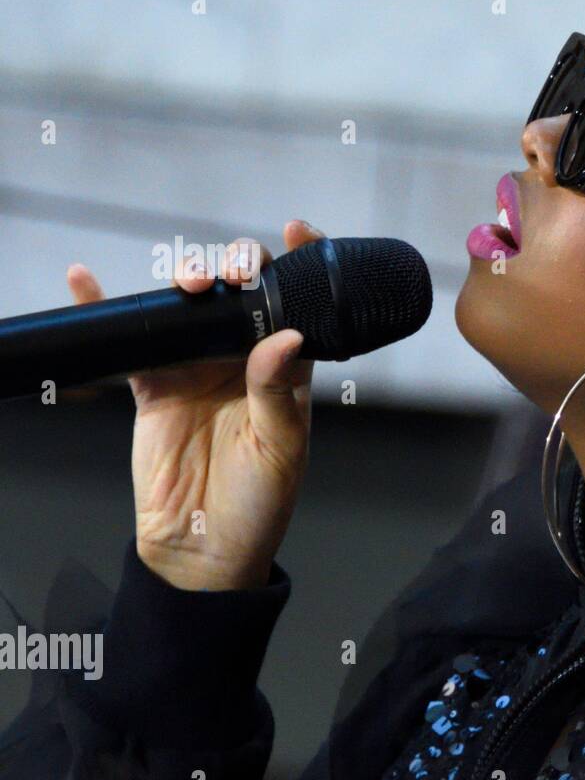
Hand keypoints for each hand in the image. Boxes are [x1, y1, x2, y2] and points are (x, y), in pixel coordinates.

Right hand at [66, 221, 322, 588]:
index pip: (299, 306)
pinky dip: (107, 309)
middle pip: (240, 293)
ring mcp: (198, 368)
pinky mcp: (154, 384)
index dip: (300, 263)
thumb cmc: (259, 504)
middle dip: (234, 267)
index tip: (296, 231)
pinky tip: (88, 281)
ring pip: (191, 306)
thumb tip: (284, 339)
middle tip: (229, 274)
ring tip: (185, 282)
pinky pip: (133, 340)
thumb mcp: (281, 450)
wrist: (203, 548)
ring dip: (185, 279)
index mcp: (288, 372)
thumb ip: (278, 393)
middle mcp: (246, 361)